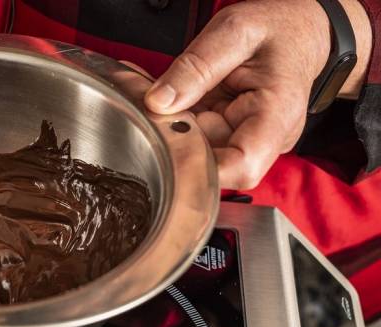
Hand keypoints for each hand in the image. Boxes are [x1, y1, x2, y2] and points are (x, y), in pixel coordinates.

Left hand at [144, 0, 333, 189]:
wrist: (299, 30)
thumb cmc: (277, 28)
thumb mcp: (233, 32)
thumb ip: (195, 67)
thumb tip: (157, 103)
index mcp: (277, 115)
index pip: (242, 167)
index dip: (201, 168)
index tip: (169, 146)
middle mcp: (268, 138)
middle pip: (214, 164)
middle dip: (181, 139)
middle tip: (167, 106)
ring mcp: (250, 141)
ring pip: (202, 154)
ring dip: (181, 131)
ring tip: (183, 96)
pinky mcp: (235, 138)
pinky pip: (201, 142)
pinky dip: (185, 125)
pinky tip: (187, 103)